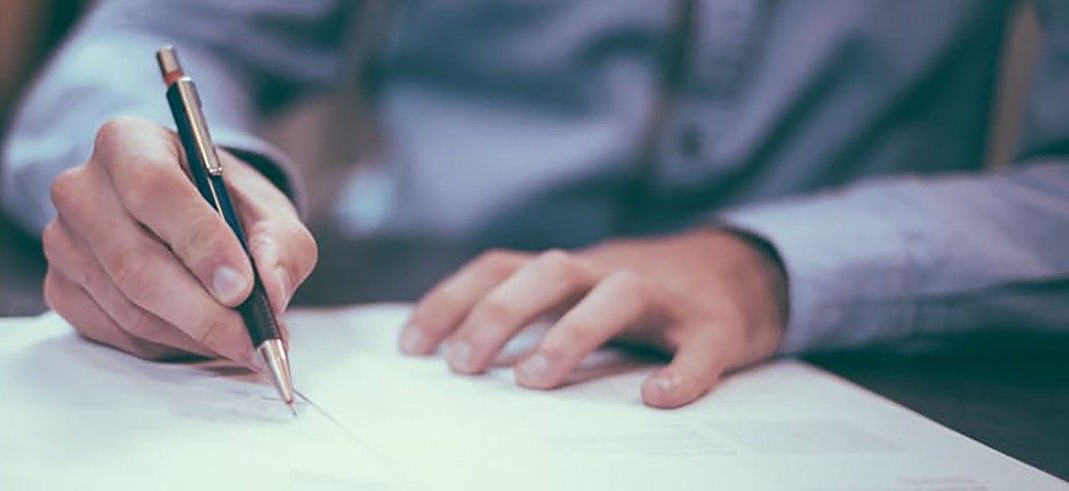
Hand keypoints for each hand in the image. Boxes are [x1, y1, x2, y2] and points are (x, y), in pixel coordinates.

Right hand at [42, 117, 316, 362]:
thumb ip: (280, 244)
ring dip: (193, 335)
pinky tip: (201, 337)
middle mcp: (81, 187)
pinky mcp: (60, 287)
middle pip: (136, 262)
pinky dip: (167, 345)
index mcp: (128, 142)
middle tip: (253, 339)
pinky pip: (115, 332)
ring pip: (128, 306)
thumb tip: (271, 290)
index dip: (200, 242)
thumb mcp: (267, 210)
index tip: (242, 287)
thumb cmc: (225, 205)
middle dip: (203, 311)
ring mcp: (63, 241)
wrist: (185, 217)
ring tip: (242, 342)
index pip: (155, 189)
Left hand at [399, 229, 787, 407]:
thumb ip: (531, 314)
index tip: (412, 346)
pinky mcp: (717, 325)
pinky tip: (658, 398)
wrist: (744, 270)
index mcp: (570, 270)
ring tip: (534, 381)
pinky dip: (682, 371)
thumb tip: (457, 357)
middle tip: (463, 365)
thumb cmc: (643, 296)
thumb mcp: (580, 293)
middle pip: (548, 272)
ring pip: (617, 295)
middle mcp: (610, 271)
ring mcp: (666, 296)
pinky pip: (700, 346)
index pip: (500, 268)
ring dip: (571, 333)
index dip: (451, 300)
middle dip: (499, 313)